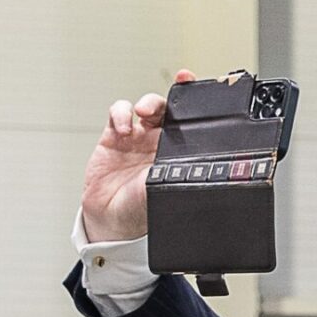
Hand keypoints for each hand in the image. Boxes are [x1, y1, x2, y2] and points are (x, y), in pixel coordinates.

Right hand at [81, 71, 194, 242]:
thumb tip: (204, 171)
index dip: (200, 109)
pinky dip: (121, 114)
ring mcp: (139, 137)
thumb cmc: (141, 211)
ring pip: (148, 106)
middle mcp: (162, 144)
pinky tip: (122, 129)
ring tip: (143, 113)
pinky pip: (120, 112)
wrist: (110, 220)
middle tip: (171, 97)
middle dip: (174, 97)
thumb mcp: (166, 193)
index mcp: (182, 157)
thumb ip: (179, 176)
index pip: (195, 128)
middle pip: (172, 110)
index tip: (206, 97)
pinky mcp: (115, 135)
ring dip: (148, 103)